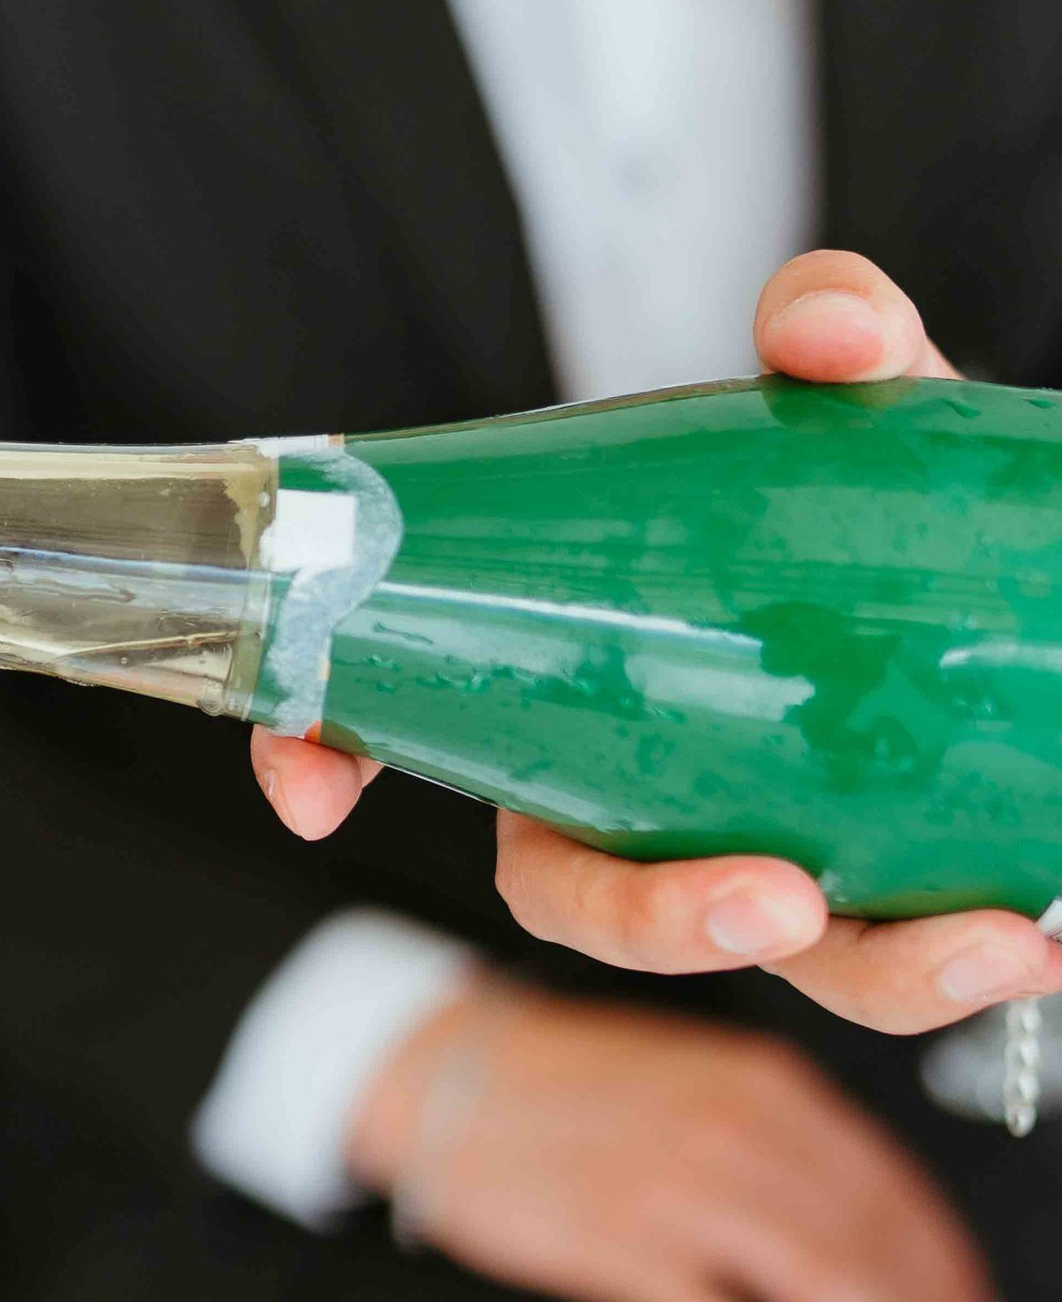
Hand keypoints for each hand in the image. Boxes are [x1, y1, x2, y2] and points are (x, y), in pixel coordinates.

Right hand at [254, 250, 1061, 1032]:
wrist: (1015, 555)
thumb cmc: (871, 489)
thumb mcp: (850, 404)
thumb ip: (833, 330)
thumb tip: (820, 326)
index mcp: (573, 694)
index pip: (406, 730)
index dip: (329, 763)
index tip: (313, 791)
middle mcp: (652, 801)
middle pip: (597, 903)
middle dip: (666, 925)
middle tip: (771, 901)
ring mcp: (780, 858)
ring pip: (795, 957)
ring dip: (886, 975)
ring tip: (994, 936)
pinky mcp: (904, 894)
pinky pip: (921, 953)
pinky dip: (975, 958)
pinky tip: (1043, 927)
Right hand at [352, 983, 1011, 1301]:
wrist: (446, 1070)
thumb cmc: (577, 1093)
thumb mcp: (703, 1086)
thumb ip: (789, 1155)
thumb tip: (879, 1250)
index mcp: (770, 1088)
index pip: (896, 1192)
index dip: (953, 1278)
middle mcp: (738, 1128)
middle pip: (871, 1243)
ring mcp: (677, 1183)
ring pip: (817, 1278)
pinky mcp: (613, 1237)